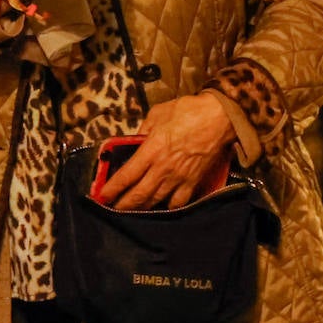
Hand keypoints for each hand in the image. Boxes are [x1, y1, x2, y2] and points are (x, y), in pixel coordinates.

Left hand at [97, 94, 236, 209]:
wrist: (220, 118)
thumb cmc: (187, 111)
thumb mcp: (157, 114)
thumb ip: (143, 130)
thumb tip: (134, 141)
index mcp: (151, 150)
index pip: (126, 175)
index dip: (112, 189)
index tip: (101, 196)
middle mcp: (163, 168)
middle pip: (139, 194)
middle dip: (124, 204)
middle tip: (112, 209)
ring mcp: (180, 178)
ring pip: (157, 200)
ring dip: (142, 208)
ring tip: (131, 211)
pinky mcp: (195, 182)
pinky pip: (179, 202)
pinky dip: (168, 207)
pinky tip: (161, 208)